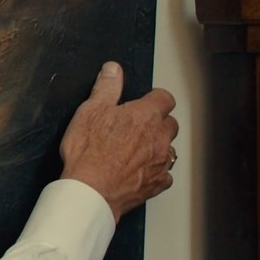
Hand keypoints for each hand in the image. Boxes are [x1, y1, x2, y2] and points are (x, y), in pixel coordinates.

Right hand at [58, 62, 178, 221]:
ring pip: (168, 149)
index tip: (147, 101)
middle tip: (137, 127)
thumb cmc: (89, 152)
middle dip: (158, 123)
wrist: (91, 190)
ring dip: (157, 147)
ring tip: (135, 151)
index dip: (155, 98)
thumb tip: (113, 69)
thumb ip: (106, 88)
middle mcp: (159, 137)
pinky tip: (139, 172)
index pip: (164, 98)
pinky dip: (155, 172)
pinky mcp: (158, 183)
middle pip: (170, 123)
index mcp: (145, 115)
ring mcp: (161, 161)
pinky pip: (164, 174)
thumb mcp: (90, 111)